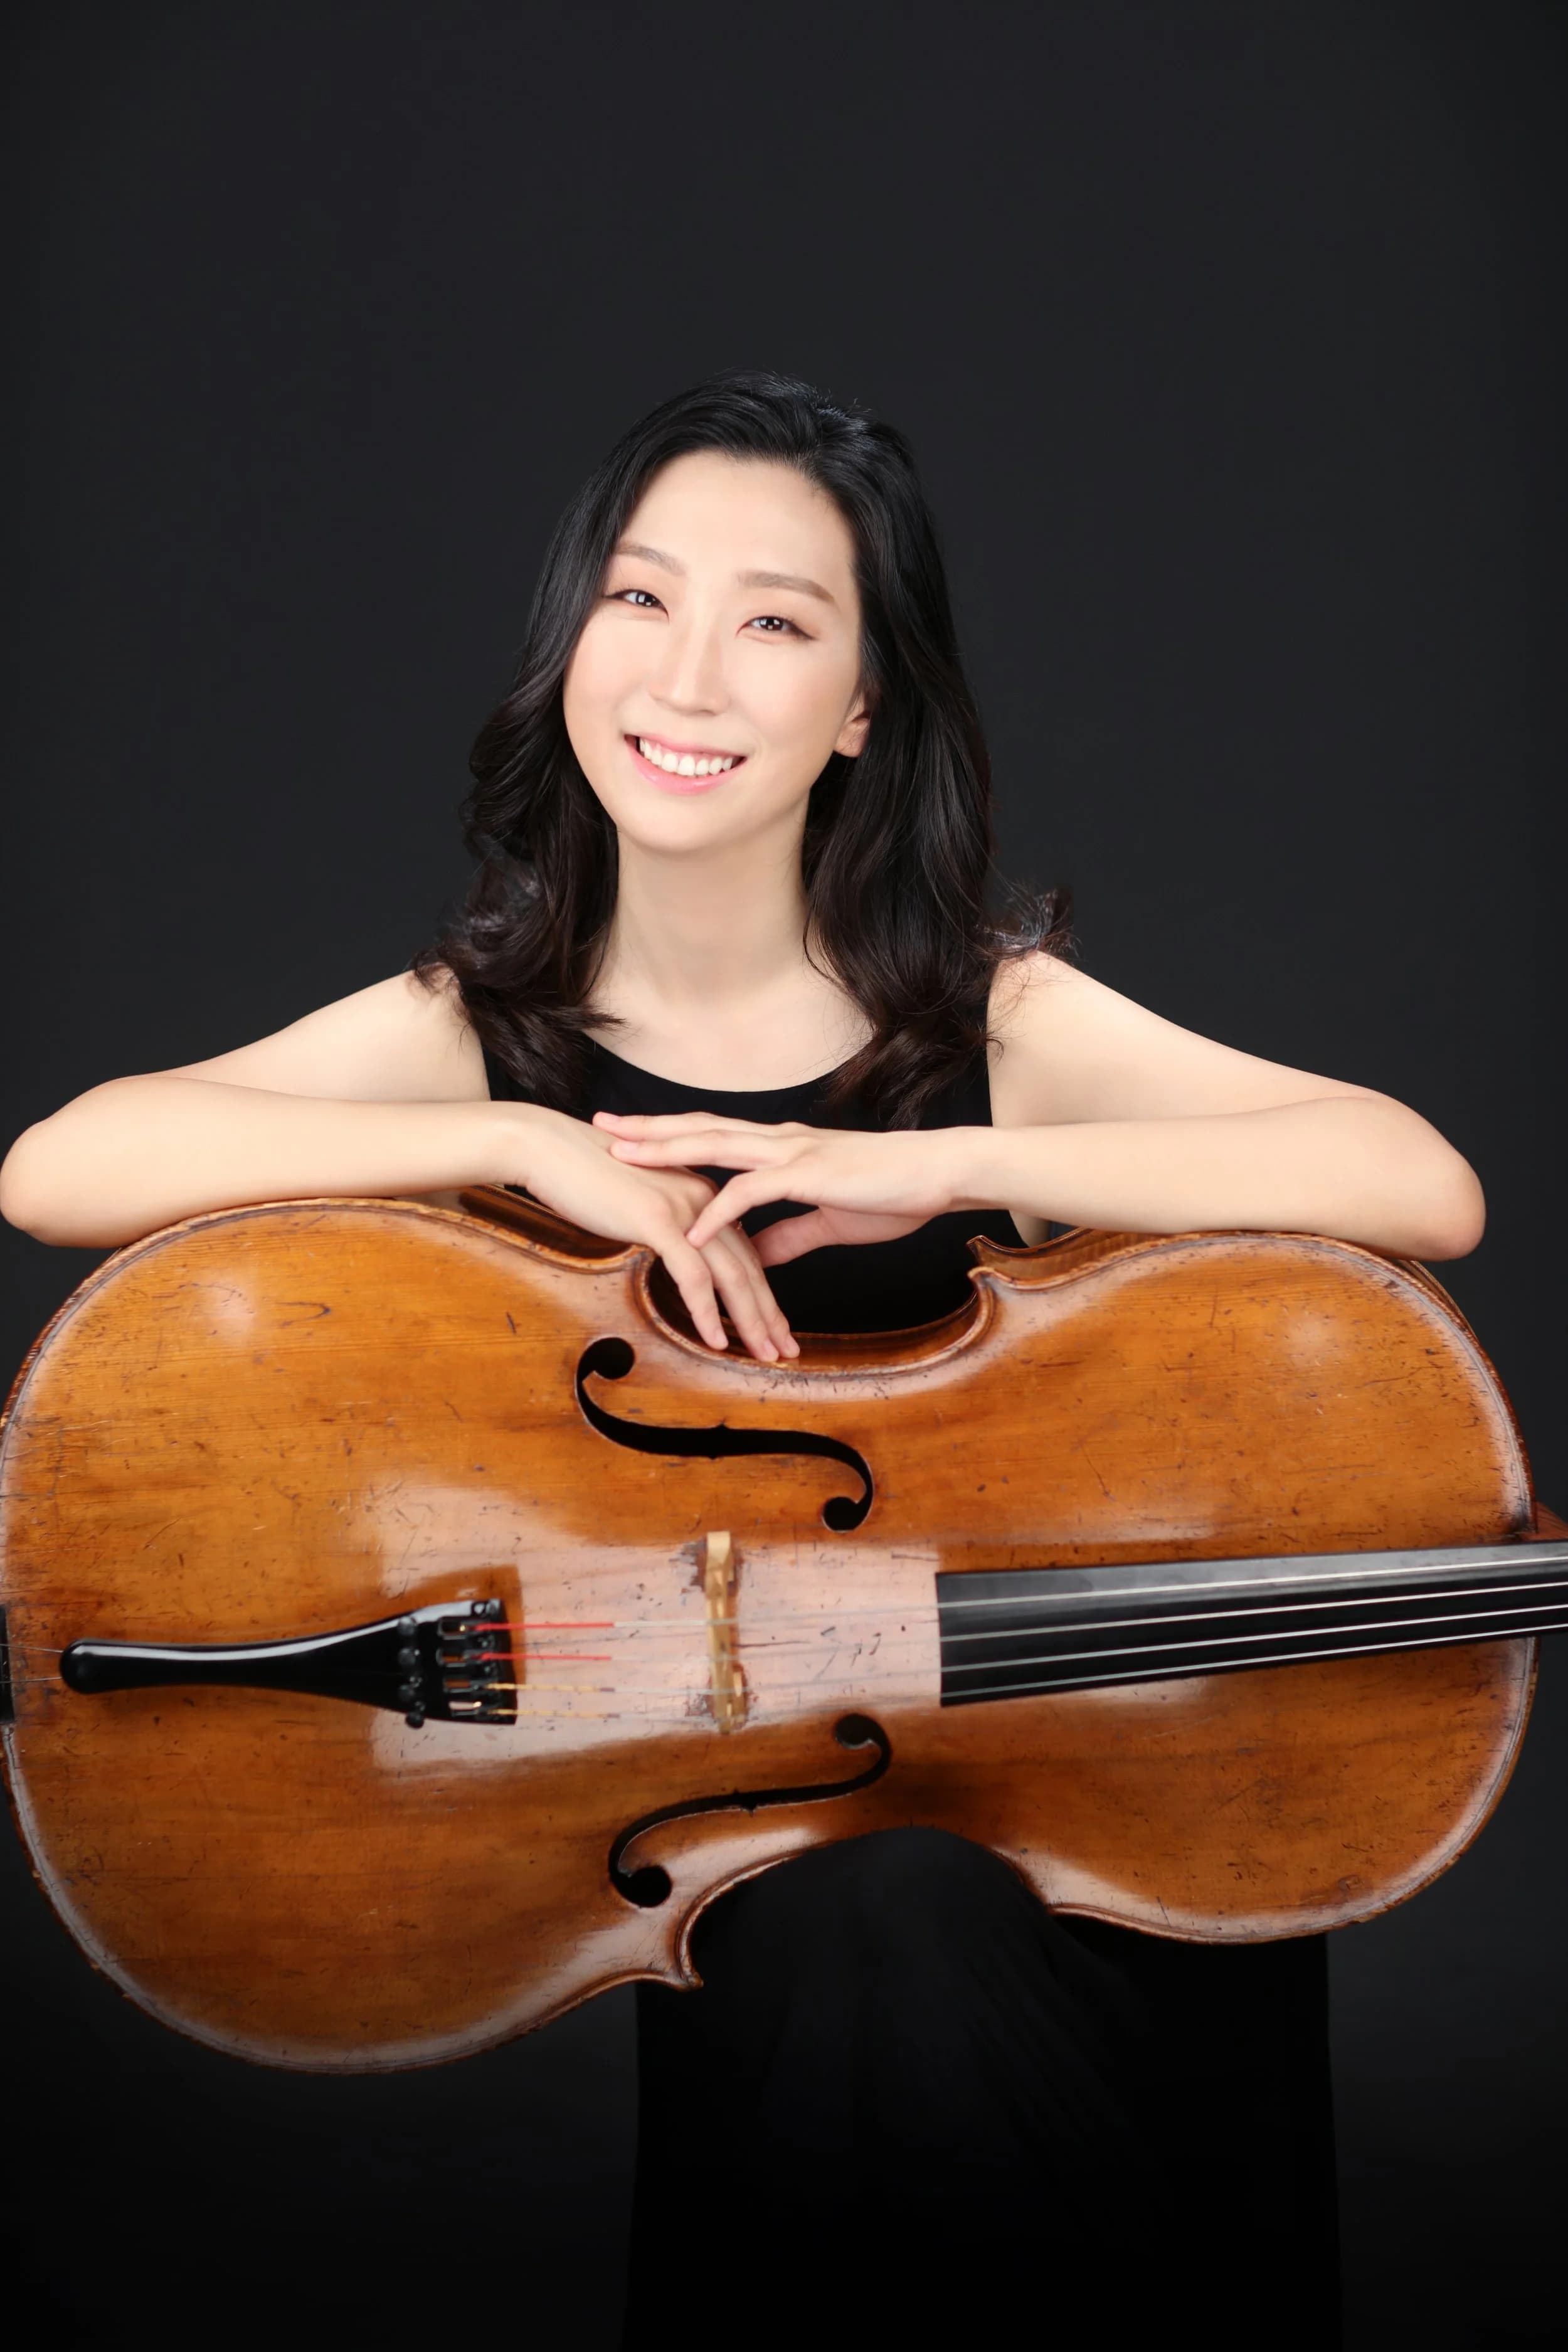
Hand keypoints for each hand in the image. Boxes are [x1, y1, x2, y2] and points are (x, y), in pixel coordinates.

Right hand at [495, 1104, 797, 1361]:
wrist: (549, 1147)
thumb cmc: (582, 1175)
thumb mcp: (636, 1202)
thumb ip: (661, 1226)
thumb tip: (669, 1252)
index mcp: (701, 1194)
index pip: (742, 1250)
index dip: (761, 1290)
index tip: (772, 1325)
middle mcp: (702, 1200)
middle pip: (749, 1265)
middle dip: (770, 1313)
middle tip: (786, 1350)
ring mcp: (684, 1209)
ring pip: (732, 1274)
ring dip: (752, 1320)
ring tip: (767, 1355)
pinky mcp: (659, 1220)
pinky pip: (693, 1275)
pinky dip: (708, 1311)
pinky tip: (716, 1341)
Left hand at [592, 1111, 968, 1264]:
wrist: (938, 1173)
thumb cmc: (891, 1193)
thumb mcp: (829, 1219)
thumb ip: (788, 1235)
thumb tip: (754, 1256)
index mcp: (780, 1149)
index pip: (711, 1134)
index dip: (668, 1134)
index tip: (627, 1135)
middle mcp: (778, 1142)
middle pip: (699, 1129)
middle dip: (648, 1130)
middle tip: (600, 1126)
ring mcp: (792, 1155)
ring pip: (716, 1146)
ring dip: (667, 1152)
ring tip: (624, 1157)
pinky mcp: (811, 1176)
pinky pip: (754, 1193)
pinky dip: (719, 1210)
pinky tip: (691, 1230)